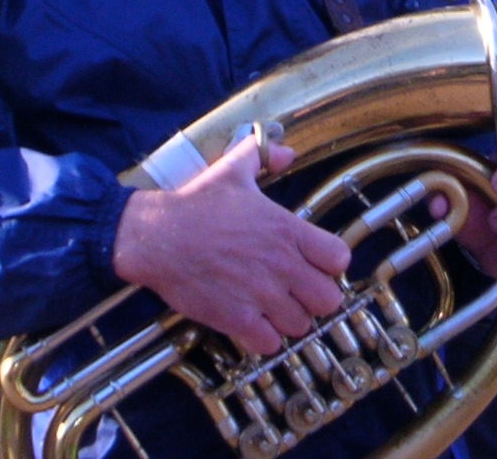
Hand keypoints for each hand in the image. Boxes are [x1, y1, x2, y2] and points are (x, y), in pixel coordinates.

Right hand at [112, 139, 350, 356]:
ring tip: (272, 309)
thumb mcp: (234, 170)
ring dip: (288, 320)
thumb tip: (287, 152)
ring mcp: (260, 295)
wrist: (156, 236)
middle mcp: (281, 264)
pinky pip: (270, 344)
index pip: (339, 259)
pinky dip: (263, 338)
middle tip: (297, 292)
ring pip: (300, 325)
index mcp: (287, 230)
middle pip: (329, 300)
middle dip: (315, 298)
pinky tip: (252, 323)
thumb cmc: (196, 203)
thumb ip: (265, 156)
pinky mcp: (236, 319)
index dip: (331, 265)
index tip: (315, 264)